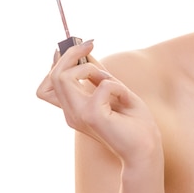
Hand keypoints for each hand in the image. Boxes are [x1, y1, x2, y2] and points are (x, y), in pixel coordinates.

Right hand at [36, 40, 161, 163]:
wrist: (146, 149)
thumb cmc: (134, 123)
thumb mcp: (115, 91)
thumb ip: (99, 76)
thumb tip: (85, 51)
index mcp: (74, 109)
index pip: (47, 86)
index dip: (57, 63)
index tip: (77, 45)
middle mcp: (71, 113)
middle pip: (52, 76)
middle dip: (68, 54)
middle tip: (88, 43)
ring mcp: (78, 115)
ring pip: (62, 77)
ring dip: (87, 68)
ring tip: (109, 79)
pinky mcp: (91, 116)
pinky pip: (100, 85)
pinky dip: (114, 85)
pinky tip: (123, 97)